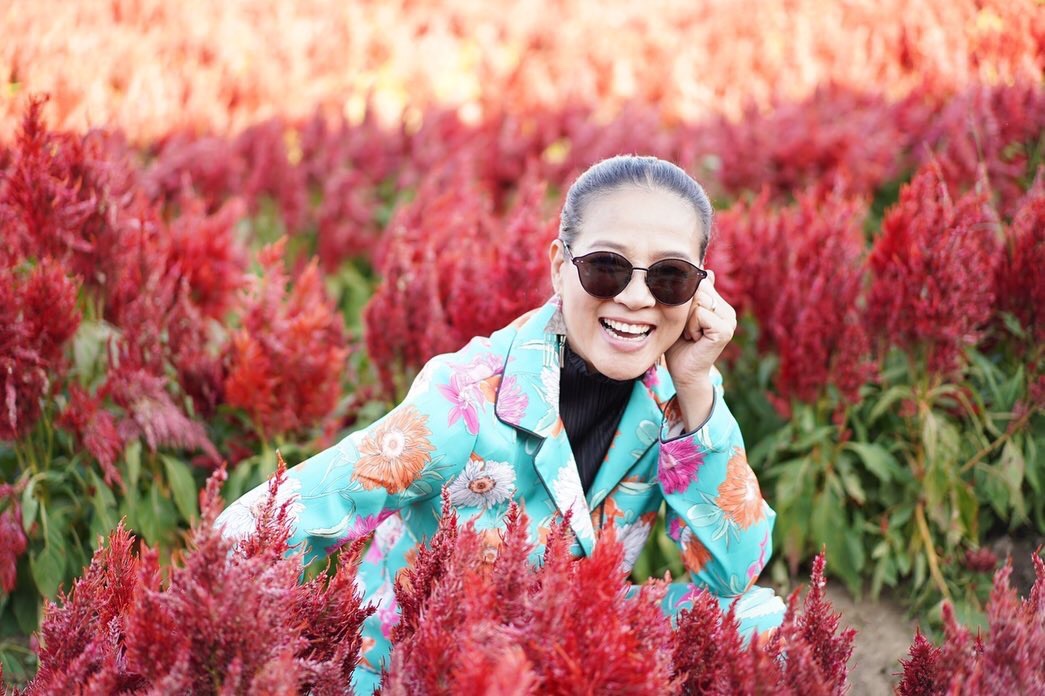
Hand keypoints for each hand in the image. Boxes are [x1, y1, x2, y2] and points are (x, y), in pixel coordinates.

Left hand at [663, 270, 736, 427]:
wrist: (683, 372)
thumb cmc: (678, 344)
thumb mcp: (681, 315)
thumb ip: (692, 295)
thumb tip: (708, 272)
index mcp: (720, 306)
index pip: (700, 283)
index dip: (685, 298)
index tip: (685, 320)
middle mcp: (728, 311)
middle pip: (699, 289)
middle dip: (685, 308)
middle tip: (687, 328)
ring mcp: (729, 321)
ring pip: (699, 300)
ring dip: (687, 318)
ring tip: (690, 333)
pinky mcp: (725, 330)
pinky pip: (700, 314)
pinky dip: (691, 326)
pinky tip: (694, 339)